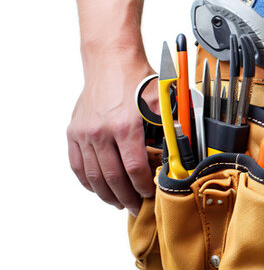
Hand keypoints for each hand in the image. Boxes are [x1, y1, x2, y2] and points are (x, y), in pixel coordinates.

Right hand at [68, 52, 156, 215]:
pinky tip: (98, 189)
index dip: (143, 187)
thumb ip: (172, 130)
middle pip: (112, 178)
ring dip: (106, 194)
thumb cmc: (139, 81)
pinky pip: (77, 165)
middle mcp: (101, 132)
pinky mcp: (74, 132)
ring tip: (118, 203)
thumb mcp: (163, 104)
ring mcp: (84, 133)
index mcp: (125, 126)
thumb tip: (184, 154)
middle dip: (126, 197)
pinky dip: (87, 182)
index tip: (150, 196)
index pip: (134, 169)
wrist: (110, 61)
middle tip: (135, 207)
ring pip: (93, 176)